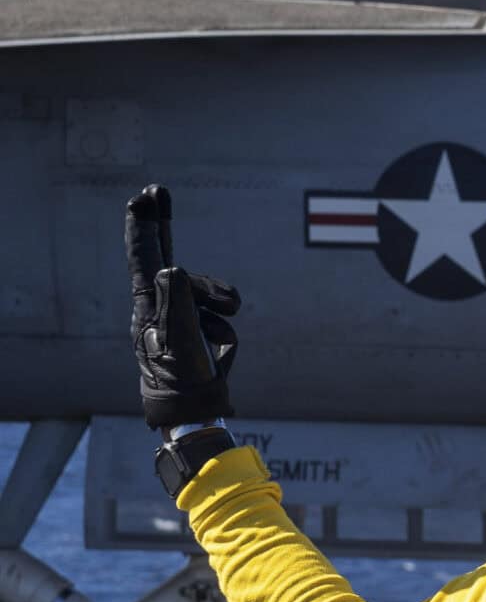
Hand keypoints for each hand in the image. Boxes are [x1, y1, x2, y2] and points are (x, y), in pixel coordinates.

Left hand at [125, 184, 241, 432]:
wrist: (194, 410)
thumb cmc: (183, 378)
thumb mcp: (180, 341)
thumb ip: (177, 303)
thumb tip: (170, 269)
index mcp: (149, 305)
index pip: (146, 257)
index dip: (145, 226)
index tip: (142, 197)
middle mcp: (161, 305)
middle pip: (164, 255)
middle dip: (162, 225)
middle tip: (155, 192)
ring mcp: (180, 316)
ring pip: (208, 291)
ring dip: (222, 301)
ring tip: (227, 321)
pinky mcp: (198, 328)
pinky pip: (219, 313)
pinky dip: (224, 328)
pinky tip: (218, 350)